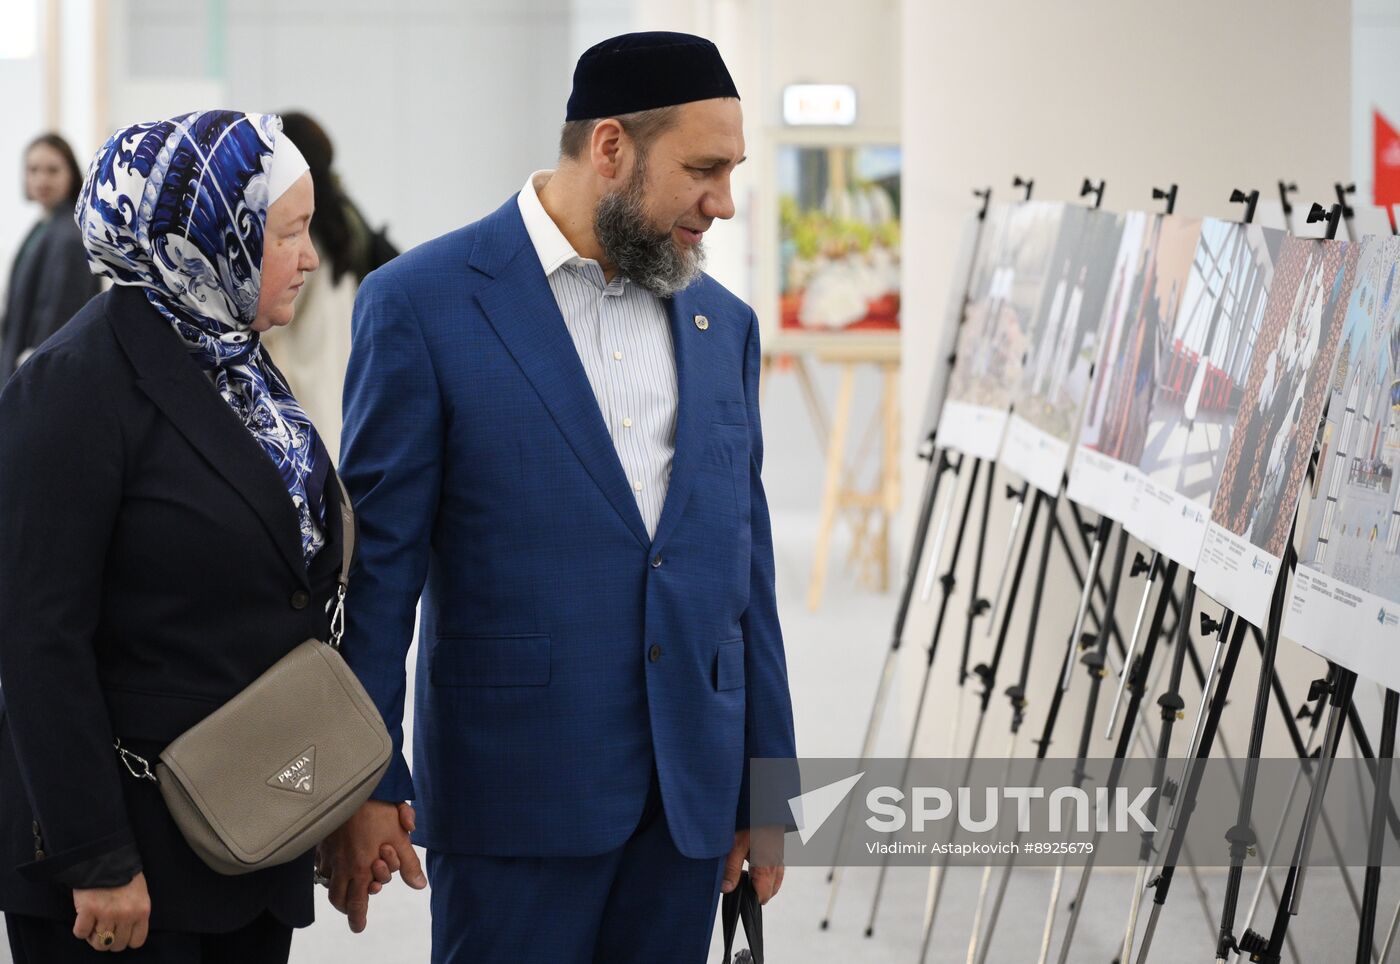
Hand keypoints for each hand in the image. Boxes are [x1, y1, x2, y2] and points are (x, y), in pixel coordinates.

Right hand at [72, 872, 150, 952]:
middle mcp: (126, 915)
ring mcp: (107, 913)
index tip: (119, 933)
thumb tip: (126, 933)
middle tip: (103, 927)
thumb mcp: (139, 894)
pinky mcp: (88, 910)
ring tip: (93, 924)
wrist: (105, 856)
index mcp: (141, 911)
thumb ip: (135, 913)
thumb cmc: (123, 874)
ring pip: (99, 943)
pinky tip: (83, 918)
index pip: (136, 941)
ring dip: (93, 936)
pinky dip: (80, 929)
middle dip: (109, 939)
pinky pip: (81, 933)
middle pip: (116, 945)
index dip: (125, 939)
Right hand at [319, 800, 425, 931]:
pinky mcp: (320, 842)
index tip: (358, 927)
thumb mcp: (399, 836)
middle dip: (347, 907)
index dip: (358, 918)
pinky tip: (338, 864)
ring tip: (350, 886)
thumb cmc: (378, 809)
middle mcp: (340, 865)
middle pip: (338, 898)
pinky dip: (327, 871)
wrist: (351, 785)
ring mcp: (327, 854)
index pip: (356, 903)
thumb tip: (419, 885)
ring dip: (339, 888)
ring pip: (327, 882)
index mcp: (360, 868)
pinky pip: (320, 865)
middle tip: (354, 911)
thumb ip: (409, 864)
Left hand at [721, 826, 784, 904]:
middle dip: (758, 893)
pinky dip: (768, 871)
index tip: (740, 898)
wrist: (764, 802)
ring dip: (764, 882)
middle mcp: (776, 862)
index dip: (752, 900)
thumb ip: (731, 868)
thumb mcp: (735, 844)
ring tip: (748, 880)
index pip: (764, 894)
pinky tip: (756, 865)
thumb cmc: (751, 821)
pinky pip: (776, 865)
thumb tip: (727, 889)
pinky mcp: (777, 847)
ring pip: (775, 878)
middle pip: (771, 889)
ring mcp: (778, 854)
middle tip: (741, 889)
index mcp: (766, 866)